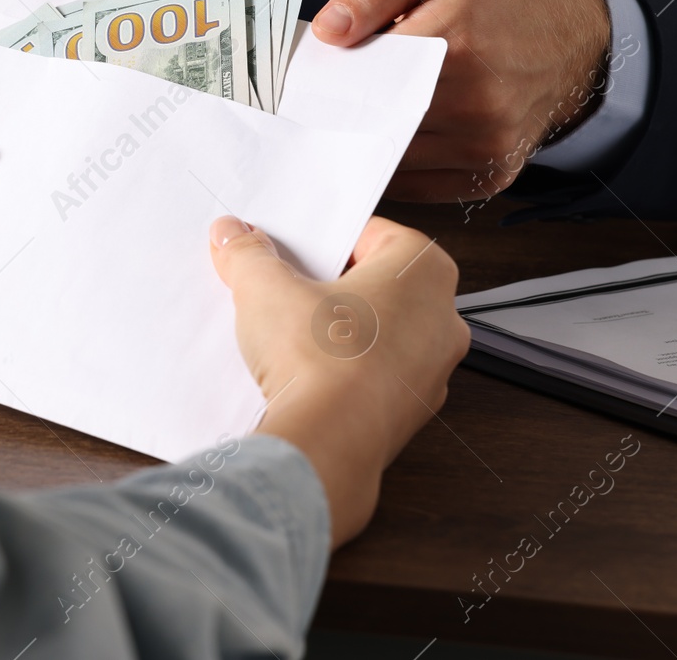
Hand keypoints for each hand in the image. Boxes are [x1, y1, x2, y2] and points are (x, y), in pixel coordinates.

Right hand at [210, 215, 467, 547]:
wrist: (328, 441)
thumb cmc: (323, 360)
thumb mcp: (267, 288)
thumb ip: (250, 255)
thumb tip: (234, 238)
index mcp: (424, 271)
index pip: (373, 235)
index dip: (326, 241)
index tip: (294, 249)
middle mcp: (441, 319)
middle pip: (378, 285)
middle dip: (332, 287)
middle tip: (290, 288)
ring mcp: (432, 370)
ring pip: (381, 335)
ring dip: (341, 333)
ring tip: (294, 334)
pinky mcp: (410, 412)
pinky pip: (377, 378)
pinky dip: (347, 374)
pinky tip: (308, 376)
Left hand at [311, 0, 609, 202]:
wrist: (575, 34)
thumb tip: (329, 31)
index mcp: (458, 39)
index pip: (366, 74)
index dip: (331, 79)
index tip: (312, 79)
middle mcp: (477, 100)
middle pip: (376, 123)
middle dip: (346, 114)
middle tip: (326, 101)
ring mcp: (487, 144)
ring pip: (393, 160)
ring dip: (369, 142)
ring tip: (365, 113)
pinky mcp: (493, 174)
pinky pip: (420, 185)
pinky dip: (398, 165)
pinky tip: (397, 136)